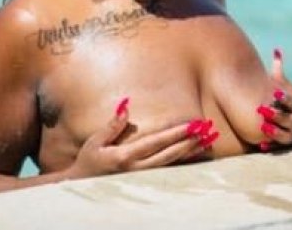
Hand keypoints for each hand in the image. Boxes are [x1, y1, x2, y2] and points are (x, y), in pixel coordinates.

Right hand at [66, 98, 219, 179]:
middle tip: (207, 130)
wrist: (82, 185)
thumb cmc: (89, 159)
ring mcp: (143, 176)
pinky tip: (197, 154)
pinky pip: (169, 170)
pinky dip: (185, 162)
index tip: (192, 124)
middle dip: (190, 141)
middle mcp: (137, 168)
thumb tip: (126, 106)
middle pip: (169, 154)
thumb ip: (113, 125)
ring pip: (172, 163)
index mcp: (125, 156)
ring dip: (191, 152)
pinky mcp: (146, 179)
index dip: (175, 133)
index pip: (156, 142)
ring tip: (208, 141)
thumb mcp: (96, 141)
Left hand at [256, 49, 291, 150]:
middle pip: (291, 117)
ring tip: (264, 129)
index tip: (275, 94)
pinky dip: (272, 147)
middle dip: (278, 115)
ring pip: (288, 135)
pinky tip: (261, 147)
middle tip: (263, 110)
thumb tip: (276, 50)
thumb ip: (279, 73)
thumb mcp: (289, 89)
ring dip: (276, 132)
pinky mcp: (289, 146)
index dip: (285, 98)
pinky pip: (281, 148)